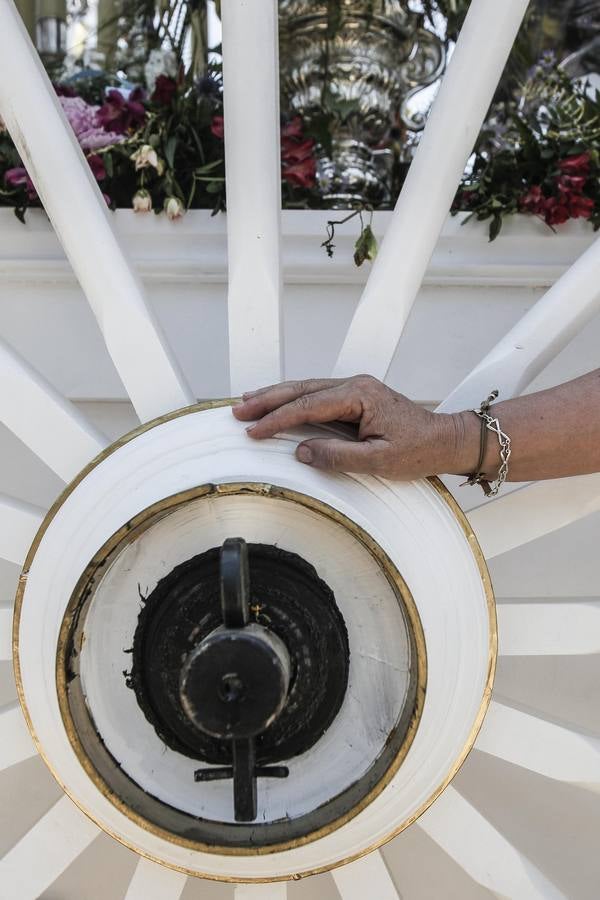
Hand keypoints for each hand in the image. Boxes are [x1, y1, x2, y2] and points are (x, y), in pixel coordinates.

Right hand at [232, 375, 473, 480]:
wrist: (445, 440)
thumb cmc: (419, 450)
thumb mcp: (379, 461)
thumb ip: (339, 456)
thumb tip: (303, 451)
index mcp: (360, 396)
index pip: (308, 406)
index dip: (278, 419)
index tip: (254, 430)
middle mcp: (355, 385)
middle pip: (301, 389)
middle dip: (267, 400)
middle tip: (238, 411)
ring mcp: (355, 388)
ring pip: (306, 388)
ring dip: (276, 396)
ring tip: (248, 402)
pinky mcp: (356, 397)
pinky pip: (317, 394)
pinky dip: (293, 398)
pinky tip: (279, 401)